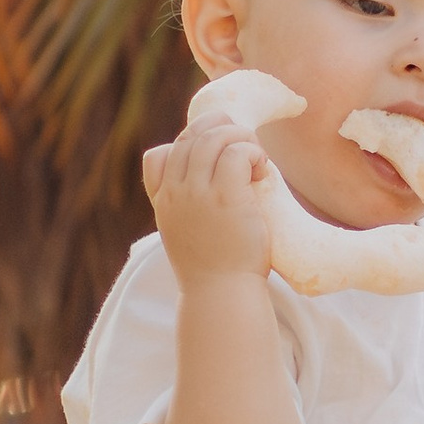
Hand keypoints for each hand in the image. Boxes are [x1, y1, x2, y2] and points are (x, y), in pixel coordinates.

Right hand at [145, 122, 274, 283]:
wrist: (222, 293)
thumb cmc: (214, 267)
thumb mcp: (186, 234)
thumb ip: (189, 206)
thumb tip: (214, 182)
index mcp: (164, 200)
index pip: (161, 154)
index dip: (189, 143)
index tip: (216, 156)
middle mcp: (176, 192)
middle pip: (191, 136)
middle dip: (221, 130)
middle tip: (245, 147)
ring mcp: (198, 193)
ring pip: (214, 138)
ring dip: (241, 138)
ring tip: (257, 159)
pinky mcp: (226, 197)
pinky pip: (237, 153)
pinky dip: (253, 153)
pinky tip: (262, 171)